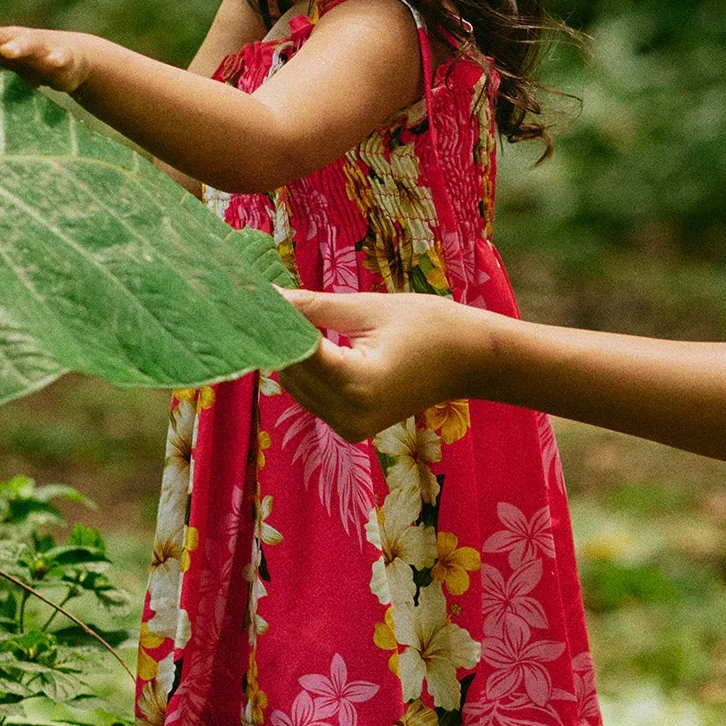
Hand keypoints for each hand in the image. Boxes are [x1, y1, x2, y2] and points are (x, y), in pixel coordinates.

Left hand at [0, 5, 94, 93]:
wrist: (72, 57)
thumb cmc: (27, 61)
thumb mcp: (1, 61)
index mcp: (0, 41)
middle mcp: (17, 40)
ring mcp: (40, 48)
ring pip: (27, 45)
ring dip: (17, 47)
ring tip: (8, 50)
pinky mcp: (63, 59)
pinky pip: (59, 59)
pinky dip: (56, 59)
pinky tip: (54, 61)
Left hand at [276, 288, 487, 439]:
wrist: (471, 360)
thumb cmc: (429, 326)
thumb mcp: (368, 308)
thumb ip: (312, 307)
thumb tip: (265, 296)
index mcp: (357, 383)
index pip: (294, 351)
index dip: (273, 322)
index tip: (254, 296)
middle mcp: (349, 414)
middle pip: (290, 371)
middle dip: (281, 338)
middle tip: (272, 300)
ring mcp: (350, 427)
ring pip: (296, 386)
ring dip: (292, 356)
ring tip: (297, 319)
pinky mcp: (352, 429)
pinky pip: (312, 397)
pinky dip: (308, 372)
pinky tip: (316, 345)